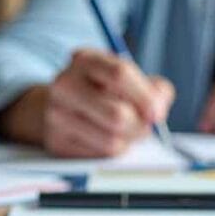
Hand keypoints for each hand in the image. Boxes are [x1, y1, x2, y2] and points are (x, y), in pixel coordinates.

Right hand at [0, 49, 174, 157]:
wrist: (58, 105)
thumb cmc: (103, 91)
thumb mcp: (128, 78)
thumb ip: (153, 89)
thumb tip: (157, 112)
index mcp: (85, 60)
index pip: (120, 74)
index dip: (145, 97)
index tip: (158, 114)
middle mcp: (65, 84)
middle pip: (117, 114)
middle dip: (140, 127)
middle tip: (146, 128)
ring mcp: (57, 114)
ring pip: (111, 140)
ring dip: (128, 141)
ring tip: (126, 133)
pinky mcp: (57, 141)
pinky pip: (99, 155)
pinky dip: (112, 151)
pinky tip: (108, 139)